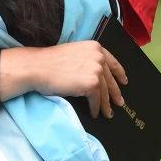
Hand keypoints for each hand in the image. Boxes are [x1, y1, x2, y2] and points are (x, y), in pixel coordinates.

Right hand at [0, 41, 126, 118]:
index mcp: (94, 47)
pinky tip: (94, 112)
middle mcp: (98, 57)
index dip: (119, 74)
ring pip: (105, 92)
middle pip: (110, 80)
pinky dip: (96, 108)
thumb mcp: (73, 52)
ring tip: (107, 113)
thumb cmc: (48, 61)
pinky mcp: (92, 84)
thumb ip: (87, 59)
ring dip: (106, 105)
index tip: (123, 82)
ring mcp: (96, 70)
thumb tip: (97, 74)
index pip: (112, 62)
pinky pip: (97, 100)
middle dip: (115, 93)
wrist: (37, 67)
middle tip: (118, 103)